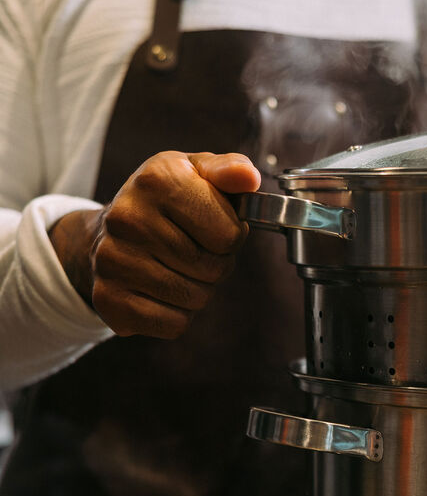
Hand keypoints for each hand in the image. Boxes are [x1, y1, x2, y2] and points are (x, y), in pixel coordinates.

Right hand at [50, 151, 260, 337]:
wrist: (110, 229)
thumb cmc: (167, 202)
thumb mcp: (199, 172)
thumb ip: (230, 171)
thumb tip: (249, 178)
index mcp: (157, 180)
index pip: (229, 236)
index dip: (232, 237)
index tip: (213, 227)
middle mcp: (128, 218)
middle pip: (213, 270)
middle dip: (215, 265)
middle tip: (193, 250)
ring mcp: (112, 260)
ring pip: (195, 299)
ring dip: (197, 290)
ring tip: (175, 267)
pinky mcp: (108, 299)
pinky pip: (174, 324)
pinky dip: (176, 315)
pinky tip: (159, 290)